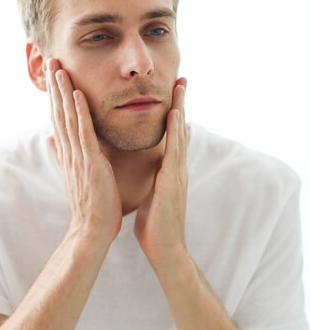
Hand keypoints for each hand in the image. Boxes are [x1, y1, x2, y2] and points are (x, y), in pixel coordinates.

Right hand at [46, 59, 122, 243]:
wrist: (91, 231)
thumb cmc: (89, 206)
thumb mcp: (74, 176)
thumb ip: (63, 155)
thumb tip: (51, 139)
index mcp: (69, 154)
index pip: (59, 119)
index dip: (55, 96)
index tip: (53, 74)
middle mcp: (70, 152)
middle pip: (59, 113)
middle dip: (55, 86)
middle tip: (50, 59)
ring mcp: (79, 157)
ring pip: (68, 119)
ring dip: (63, 92)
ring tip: (59, 68)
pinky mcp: (90, 164)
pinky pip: (84, 134)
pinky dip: (80, 113)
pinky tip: (77, 94)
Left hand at [134, 79, 188, 274]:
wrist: (164, 250)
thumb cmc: (154, 227)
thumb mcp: (150, 196)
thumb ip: (151, 180)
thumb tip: (148, 173)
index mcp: (168, 172)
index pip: (171, 138)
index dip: (173, 116)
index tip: (172, 95)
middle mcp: (176, 169)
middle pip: (179, 130)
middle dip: (181, 104)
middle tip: (181, 79)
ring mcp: (177, 174)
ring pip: (180, 135)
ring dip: (181, 109)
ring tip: (181, 85)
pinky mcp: (173, 182)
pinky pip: (174, 152)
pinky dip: (176, 132)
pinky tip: (176, 115)